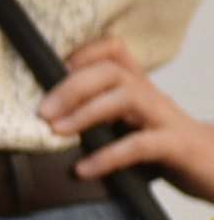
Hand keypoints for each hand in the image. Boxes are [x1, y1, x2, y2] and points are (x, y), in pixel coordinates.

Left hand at [40, 34, 213, 199]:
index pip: (113, 51)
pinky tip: (84, 169)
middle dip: (72, 87)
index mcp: (138, 88)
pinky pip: (140, 145)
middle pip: (112, 72)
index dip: (82, 53)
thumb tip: (49, 119)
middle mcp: (151, 96)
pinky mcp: (176, 146)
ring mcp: (165, 119)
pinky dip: (108, 156)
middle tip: (44, 110)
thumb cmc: (167, 146)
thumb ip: (99, 117)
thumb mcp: (130, 124)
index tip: (51, 70)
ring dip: (86, 113)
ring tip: (58, 131)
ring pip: (127, 97)